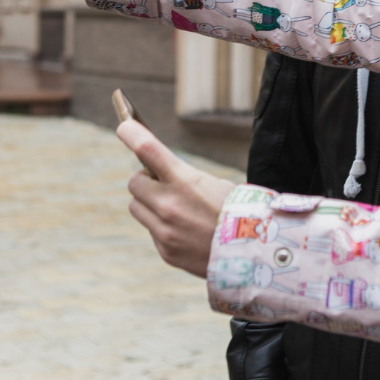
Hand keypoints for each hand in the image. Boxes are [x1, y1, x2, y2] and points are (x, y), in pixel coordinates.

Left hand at [117, 117, 235, 276]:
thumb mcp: (216, 184)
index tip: (125, 125)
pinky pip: (152, 231)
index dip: (131, 133)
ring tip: (175, 209)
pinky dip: (162, 227)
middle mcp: (168, 205)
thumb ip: (183, 178)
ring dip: (149, 204)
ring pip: (137, 208)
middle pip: (135, 182)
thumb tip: (158, 175)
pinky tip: (186, 231)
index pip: (147, 149)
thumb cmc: (238, 212)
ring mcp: (164, 231)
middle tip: (162, 183)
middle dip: (146, 180)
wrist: (254, 253)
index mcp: (183, 181)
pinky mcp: (165, 251)